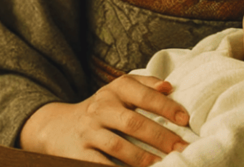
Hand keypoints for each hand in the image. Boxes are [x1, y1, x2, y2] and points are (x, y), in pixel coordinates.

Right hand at [19, 75, 189, 165]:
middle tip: (182, 148)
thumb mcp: (119, 91)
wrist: (59, 126)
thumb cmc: (103, 109)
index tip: (185, 119)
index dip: (165, 106)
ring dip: (141, 158)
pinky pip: (99, 163)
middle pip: (132, 122)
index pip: (142, 94)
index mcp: (114, 90)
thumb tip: (169, 87)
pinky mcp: (79, 152)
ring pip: (116, 145)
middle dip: (160, 137)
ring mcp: (89, 131)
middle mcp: (100, 108)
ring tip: (161, 165)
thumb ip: (145, 85)